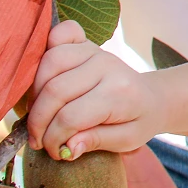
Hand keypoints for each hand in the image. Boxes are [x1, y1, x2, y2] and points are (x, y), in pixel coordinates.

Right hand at [28, 19, 164, 159]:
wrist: (153, 98)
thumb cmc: (138, 121)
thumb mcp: (126, 140)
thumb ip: (95, 142)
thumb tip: (67, 149)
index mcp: (120, 93)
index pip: (71, 116)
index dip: (54, 138)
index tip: (54, 152)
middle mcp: (107, 66)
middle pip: (55, 90)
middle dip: (39, 121)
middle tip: (39, 140)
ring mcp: (96, 51)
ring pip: (49, 62)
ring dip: (34, 93)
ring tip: (38, 115)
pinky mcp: (87, 43)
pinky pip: (59, 35)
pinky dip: (45, 50)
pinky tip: (43, 78)